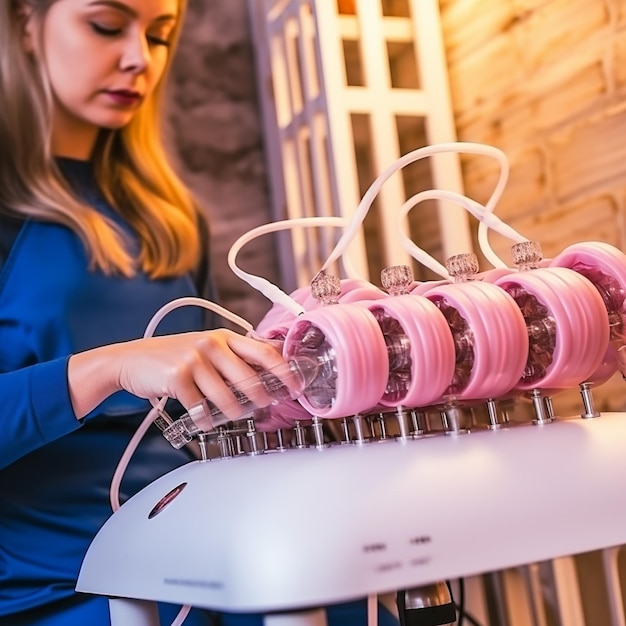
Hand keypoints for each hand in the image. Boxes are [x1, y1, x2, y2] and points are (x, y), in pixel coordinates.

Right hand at [68, 329, 294, 419]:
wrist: (132, 360)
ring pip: (228, 398)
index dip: (284, 371)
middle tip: (262, 408)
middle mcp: (212, 345)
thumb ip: (233, 359)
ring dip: (233, 414)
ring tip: (231, 416)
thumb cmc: (174, 357)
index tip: (295, 385)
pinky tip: (204, 420)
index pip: (264, 352)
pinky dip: (206, 420)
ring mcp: (195, 360)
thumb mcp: (207, 349)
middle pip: (250, 379)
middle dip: (261, 399)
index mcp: (225, 337)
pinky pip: (202, 409)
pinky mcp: (178, 377)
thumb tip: (267, 378)